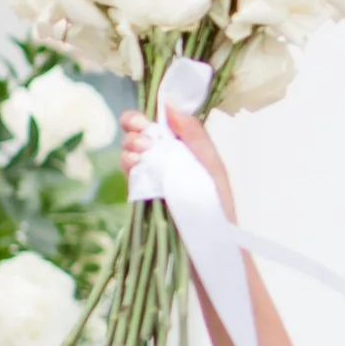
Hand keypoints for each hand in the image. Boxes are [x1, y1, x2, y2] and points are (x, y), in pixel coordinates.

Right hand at [119, 90, 237, 220]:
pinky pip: (127, 171)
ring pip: (128, 149)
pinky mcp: (140, 192)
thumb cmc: (217, 204)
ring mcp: (150, 174)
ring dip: (131, 145)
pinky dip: (128, 163)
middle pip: (136, 132)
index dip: (145, 115)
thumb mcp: (211, 164)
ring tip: (145, 152)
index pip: (156, 122)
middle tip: (145, 136)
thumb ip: (193, 134)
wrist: (209, 241)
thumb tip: (170, 104)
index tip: (145, 119)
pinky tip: (136, 164)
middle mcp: (162, 156)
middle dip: (134, 127)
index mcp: (181, 146)